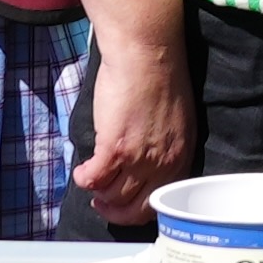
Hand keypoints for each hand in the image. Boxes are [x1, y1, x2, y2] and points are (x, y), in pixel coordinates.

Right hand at [71, 28, 194, 224]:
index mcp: (181, 157)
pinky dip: (83, 179)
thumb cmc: (160, 78)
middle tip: (101, 202)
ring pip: (112, 196)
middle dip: (114, 210)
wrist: (147, 53)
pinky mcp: (114, 147)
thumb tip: (145, 164)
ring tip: (90, 180)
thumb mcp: (176, 121)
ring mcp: (139, 158)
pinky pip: (94, 179)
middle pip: (134, 208)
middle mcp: (163, 164)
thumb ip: (164, 147)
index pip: (160, 201)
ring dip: (97, 194)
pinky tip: (81, 171)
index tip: (123, 203)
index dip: (137, 209)